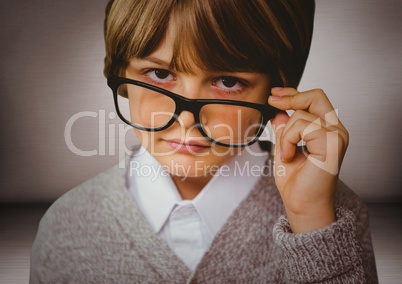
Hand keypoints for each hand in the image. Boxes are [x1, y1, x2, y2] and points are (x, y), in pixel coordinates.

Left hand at [268, 87, 348, 232]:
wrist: (302, 204)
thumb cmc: (296, 181)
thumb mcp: (285, 146)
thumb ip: (284, 128)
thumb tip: (279, 112)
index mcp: (327, 130)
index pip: (314, 100)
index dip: (293, 93)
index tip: (274, 94)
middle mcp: (336, 130)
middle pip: (316, 96)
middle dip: (290, 97)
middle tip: (272, 102)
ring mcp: (337, 136)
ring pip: (301, 114)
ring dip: (285, 134)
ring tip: (285, 153)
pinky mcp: (332, 144)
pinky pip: (302, 127)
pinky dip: (289, 140)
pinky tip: (289, 156)